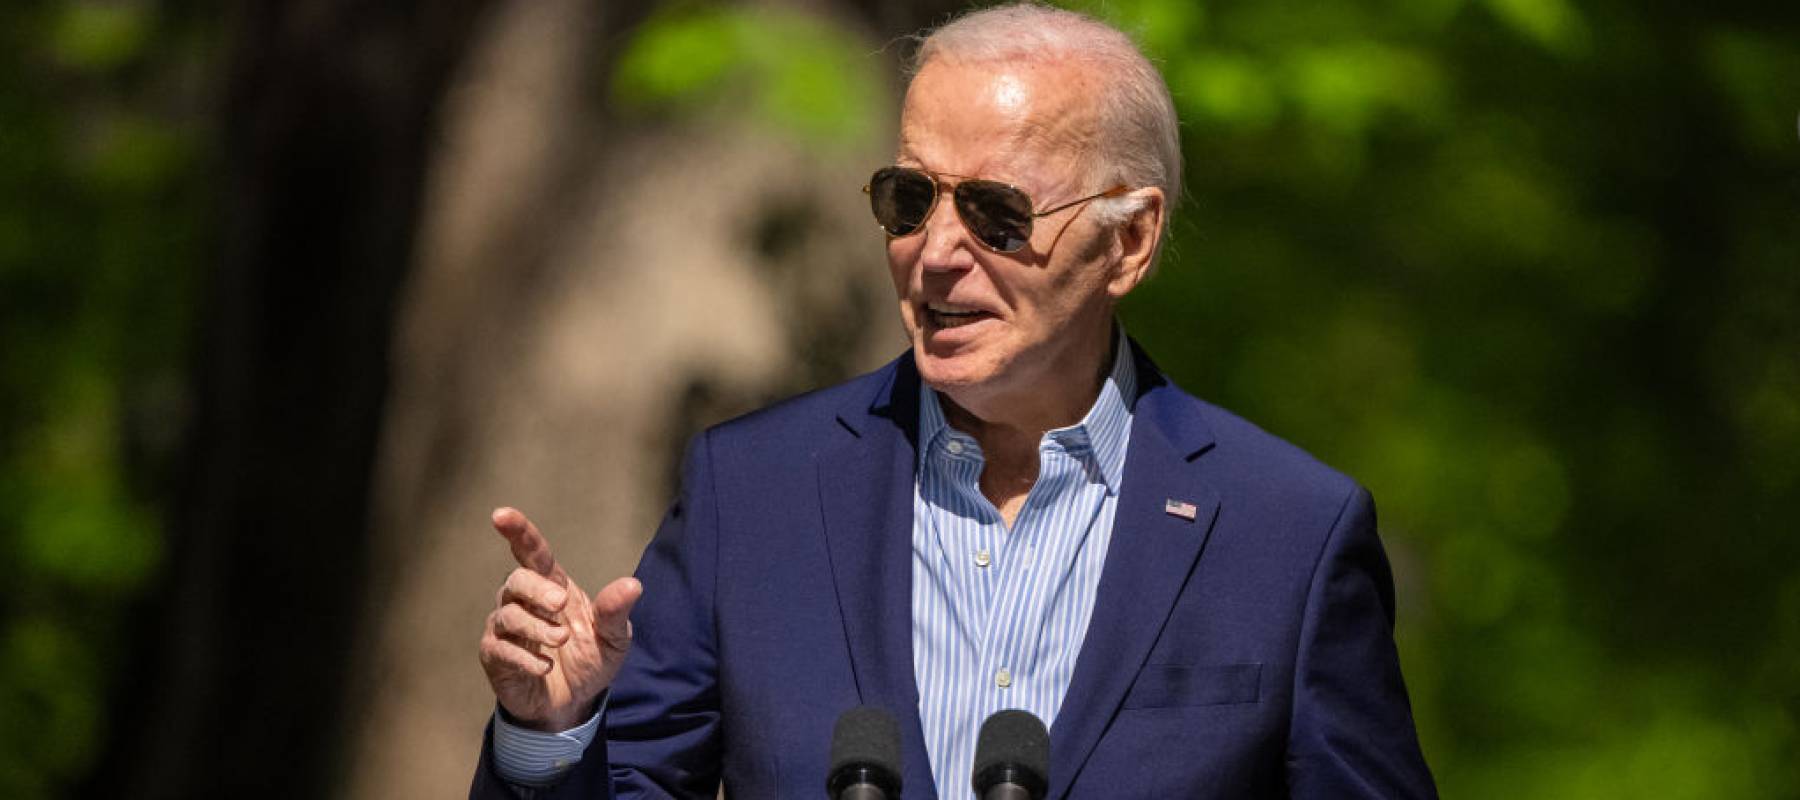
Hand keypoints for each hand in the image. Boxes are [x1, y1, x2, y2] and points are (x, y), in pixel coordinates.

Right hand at [478, 506, 641, 731]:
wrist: (573, 705)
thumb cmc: (590, 661)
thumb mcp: (614, 638)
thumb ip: (616, 611)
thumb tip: (633, 584)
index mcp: (553, 587)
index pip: (532, 553)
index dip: (518, 532)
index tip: (501, 515)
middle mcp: (524, 601)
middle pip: (516, 579)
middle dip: (536, 589)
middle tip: (561, 606)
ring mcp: (506, 627)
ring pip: (507, 614)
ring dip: (536, 627)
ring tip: (560, 643)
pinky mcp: (495, 655)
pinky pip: (500, 647)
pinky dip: (525, 657)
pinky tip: (545, 667)